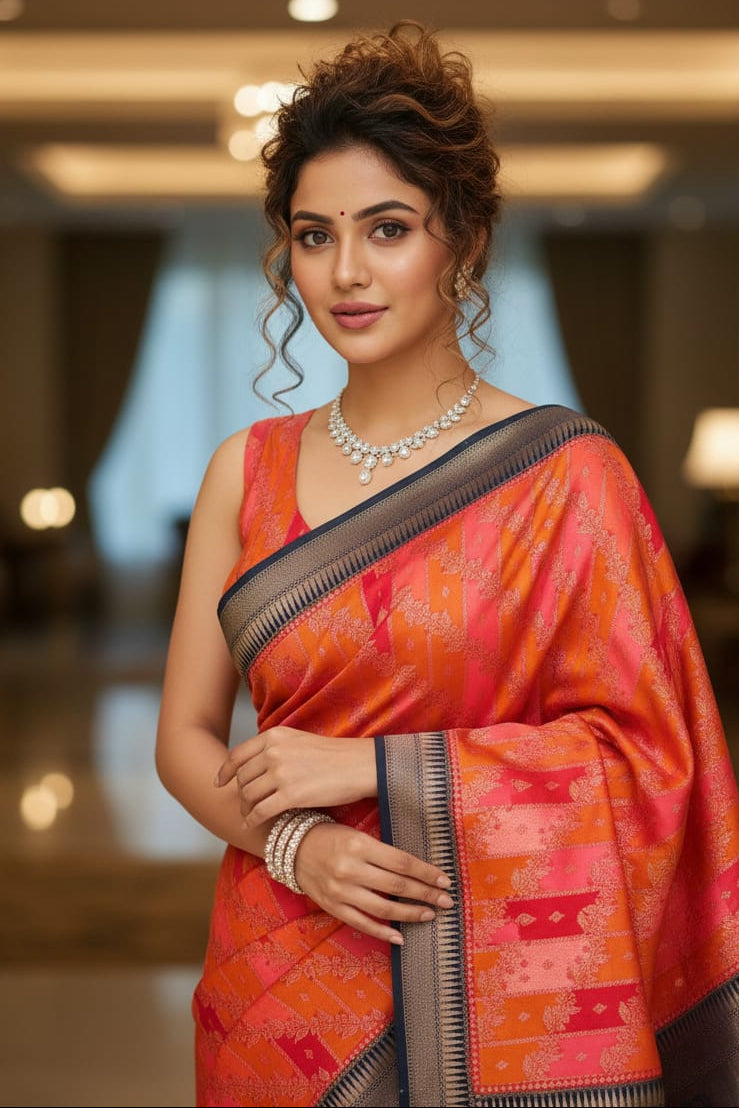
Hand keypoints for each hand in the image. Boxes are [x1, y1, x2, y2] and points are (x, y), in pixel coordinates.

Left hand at [214, 726, 376, 826]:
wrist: (360, 765)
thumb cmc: (334, 755)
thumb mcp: (299, 740)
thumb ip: (276, 748)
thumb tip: (256, 764)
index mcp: (274, 736)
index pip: (238, 755)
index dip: (225, 771)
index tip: (219, 782)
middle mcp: (273, 752)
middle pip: (243, 778)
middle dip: (240, 794)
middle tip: (244, 805)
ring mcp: (281, 774)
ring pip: (248, 796)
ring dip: (246, 808)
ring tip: (250, 815)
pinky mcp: (290, 795)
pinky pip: (260, 811)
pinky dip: (252, 820)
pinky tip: (251, 824)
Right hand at [294, 820, 453, 945]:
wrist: (292, 848)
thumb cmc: (330, 837)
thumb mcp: (356, 834)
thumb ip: (382, 851)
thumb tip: (417, 868)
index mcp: (359, 845)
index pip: (402, 862)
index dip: (426, 872)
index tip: (445, 880)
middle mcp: (350, 869)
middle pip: (397, 885)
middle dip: (426, 894)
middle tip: (446, 901)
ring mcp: (340, 891)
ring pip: (384, 908)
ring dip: (410, 914)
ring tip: (429, 915)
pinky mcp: (333, 907)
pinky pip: (362, 924)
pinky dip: (383, 933)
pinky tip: (401, 937)